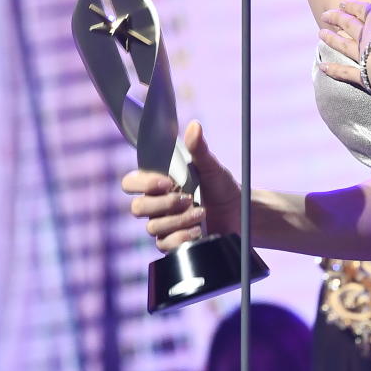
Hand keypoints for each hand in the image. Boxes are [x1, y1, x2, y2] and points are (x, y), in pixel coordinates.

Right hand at [122, 120, 240, 249]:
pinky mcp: (172, 242)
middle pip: (137, 208)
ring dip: (178, 220)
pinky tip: (197, 231)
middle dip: (163, 204)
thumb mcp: (211, 168)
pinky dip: (180, 238)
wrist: (239, 213)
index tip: (167, 182)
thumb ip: (199, 149)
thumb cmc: (221, 187)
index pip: (131, 183)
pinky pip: (164, 244)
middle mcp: (155, 205)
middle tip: (188, 198)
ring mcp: (162, 225)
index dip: (142, 183)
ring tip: (202, 213)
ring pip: (152, 227)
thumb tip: (194, 126)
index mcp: (158, 184)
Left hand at [318, 0, 370, 89]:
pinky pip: (345, 72)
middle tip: (324, 16)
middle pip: (348, 25)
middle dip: (337, 19)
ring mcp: (362, 55)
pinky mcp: (363, 75)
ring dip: (332, 40)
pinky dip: (334, 70)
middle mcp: (364, 36)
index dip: (352, 6)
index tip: (342, 4)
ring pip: (344, 46)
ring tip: (320, 34)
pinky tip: (322, 67)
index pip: (362, 10)